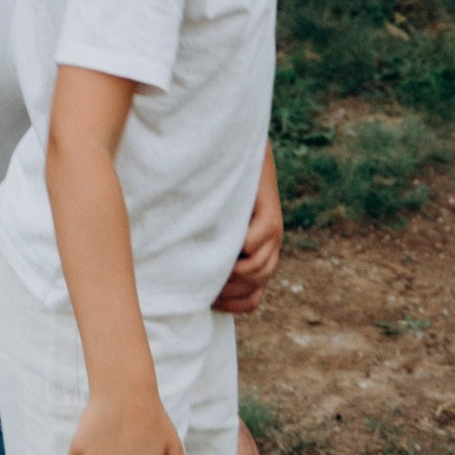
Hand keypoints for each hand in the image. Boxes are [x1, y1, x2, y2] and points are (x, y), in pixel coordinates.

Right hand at [211, 148, 283, 314]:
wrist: (239, 149)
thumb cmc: (218, 188)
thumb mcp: (214, 226)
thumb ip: (209, 249)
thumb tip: (180, 277)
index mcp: (259, 256)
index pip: (252, 298)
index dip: (230, 304)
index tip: (206, 301)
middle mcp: (271, 248)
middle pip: (254, 285)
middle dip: (227, 290)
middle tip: (200, 284)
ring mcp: (274, 234)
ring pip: (256, 268)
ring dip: (232, 272)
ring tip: (206, 264)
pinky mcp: (271, 216)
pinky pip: (255, 242)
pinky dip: (239, 247)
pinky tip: (220, 240)